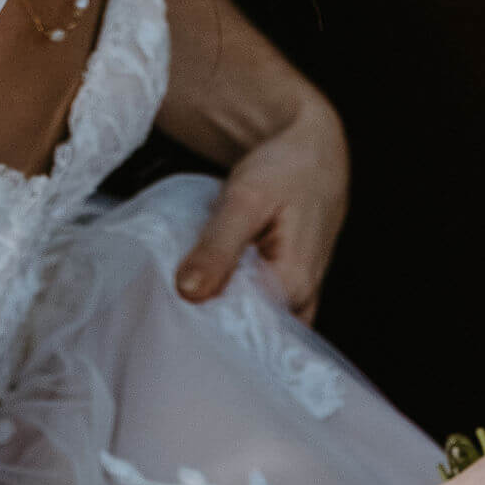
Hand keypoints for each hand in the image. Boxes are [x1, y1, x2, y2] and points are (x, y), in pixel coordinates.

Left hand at [176, 94, 348, 323]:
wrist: (314, 154)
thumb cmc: (285, 170)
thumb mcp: (246, 199)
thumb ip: (218, 247)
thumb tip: (189, 292)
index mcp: (293, 286)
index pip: (241, 326)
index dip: (203, 322)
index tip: (170, 311)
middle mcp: (301, 303)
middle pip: (249, 331)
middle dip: (211, 322)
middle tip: (171, 305)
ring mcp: (298, 301)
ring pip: (253, 323)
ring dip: (221, 313)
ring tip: (190, 294)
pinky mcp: (290, 293)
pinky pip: (259, 311)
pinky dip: (233, 302)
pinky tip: (212, 286)